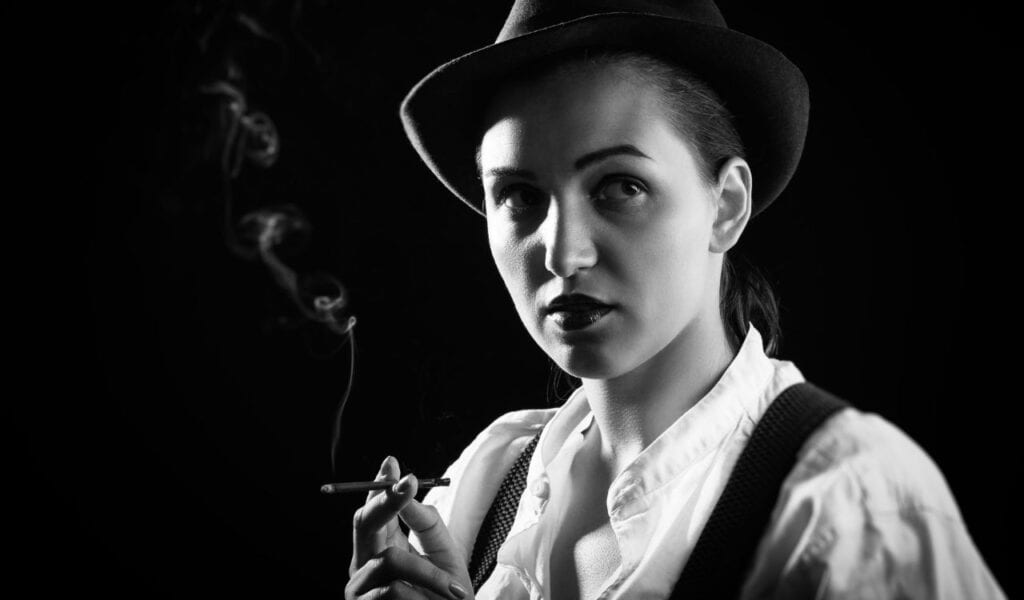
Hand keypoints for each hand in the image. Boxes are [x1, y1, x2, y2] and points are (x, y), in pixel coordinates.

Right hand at [346, 456, 473, 599]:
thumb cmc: (446, 599)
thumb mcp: (444, 556)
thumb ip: (427, 524)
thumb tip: (409, 490)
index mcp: (381, 546)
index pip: (374, 509)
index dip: (379, 486)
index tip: (393, 465)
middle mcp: (363, 564)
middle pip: (363, 523)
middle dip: (385, 501)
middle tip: (407, 484)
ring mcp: (358, 589)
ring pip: (391, 560)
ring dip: (430, 575)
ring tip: (456, 594)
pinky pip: (394, 591)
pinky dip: (424, 597)